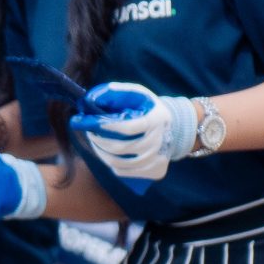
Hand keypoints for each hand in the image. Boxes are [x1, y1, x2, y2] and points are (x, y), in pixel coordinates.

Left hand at [70, 82, 194, 181]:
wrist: (174, 127)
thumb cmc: (148, 109)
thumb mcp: (139, 94)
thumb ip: (119, 91)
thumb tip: (94, 97)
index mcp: (155, 120)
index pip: (127, 128)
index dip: (107, 128)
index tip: (92, 125)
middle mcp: (158, 142)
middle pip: (120, 148)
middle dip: (99, 141)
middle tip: (90, 134)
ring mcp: (157, 158)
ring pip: (119, 163)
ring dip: (101, 154)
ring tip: (96, 143)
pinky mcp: (155, 171)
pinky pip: (124, 172)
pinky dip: (110, 164)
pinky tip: (107, 154)